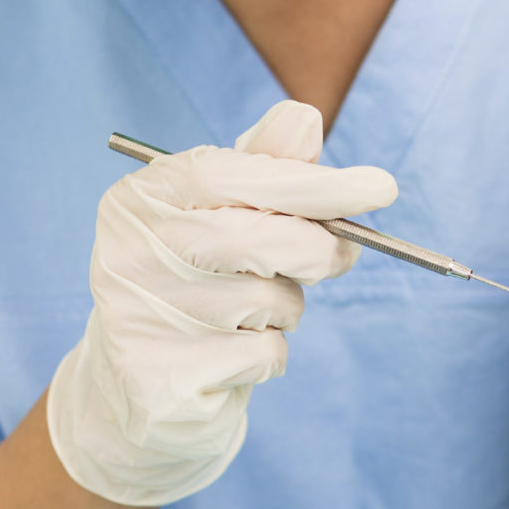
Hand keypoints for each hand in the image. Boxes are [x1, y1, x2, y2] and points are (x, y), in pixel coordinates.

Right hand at [48, 101, 395, 504]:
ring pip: (265, 299)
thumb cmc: (200, 286)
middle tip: (343, 256)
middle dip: (317, 248)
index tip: (382, 187)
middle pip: (252, 237)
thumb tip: (303, 117)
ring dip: (285, 308)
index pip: (227, 174)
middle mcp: (127, 253)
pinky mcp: (162, 380)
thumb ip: (265, 167)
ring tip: (252, 314)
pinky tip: (233, 357)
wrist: (146, 391)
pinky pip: (262, 355)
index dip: (311, 182)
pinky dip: (269, 354)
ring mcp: (138, 318)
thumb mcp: (226, 218)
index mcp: (140, 199)